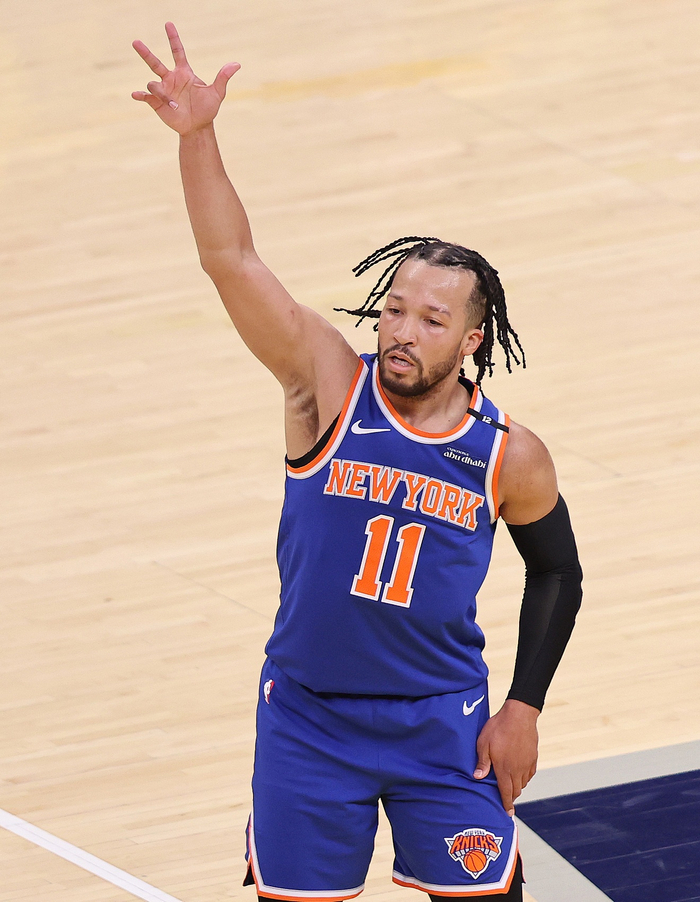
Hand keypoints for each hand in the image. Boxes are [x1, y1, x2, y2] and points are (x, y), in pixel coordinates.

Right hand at [131, 22, 239, 135]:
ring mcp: (163, 91)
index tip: (168, 24)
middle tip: (135, 42)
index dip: (173, 38)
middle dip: (145, 53)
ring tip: (174, 106)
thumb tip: (236, 64)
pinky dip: (140, 95)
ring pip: (153, 83)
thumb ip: (223, 78)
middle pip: (155, 62)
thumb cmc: (207, 110)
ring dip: (162, 94)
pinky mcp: (157, 103)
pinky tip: (136, 95)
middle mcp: (171, 79)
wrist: (198, 127)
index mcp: (184, 73)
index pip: (177, 51)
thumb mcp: (217, 93)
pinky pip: (146, 97)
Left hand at [473, 699, 538, 815]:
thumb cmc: (498, 727)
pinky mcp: (533, 757)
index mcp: (504, 768)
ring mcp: (527, 763)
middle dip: (511, 797)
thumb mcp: (484, 743)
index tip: (508, 814)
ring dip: (517, 787)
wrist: (519, 715)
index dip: (506, 804)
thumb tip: (478, 778)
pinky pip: (529, 774)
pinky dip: (524, 778)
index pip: (506, 792)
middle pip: (516, 790)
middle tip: (505, 799)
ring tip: (510, 786)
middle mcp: (517, 769)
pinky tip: (519, 774)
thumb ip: (482, 762)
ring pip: (523, 783)